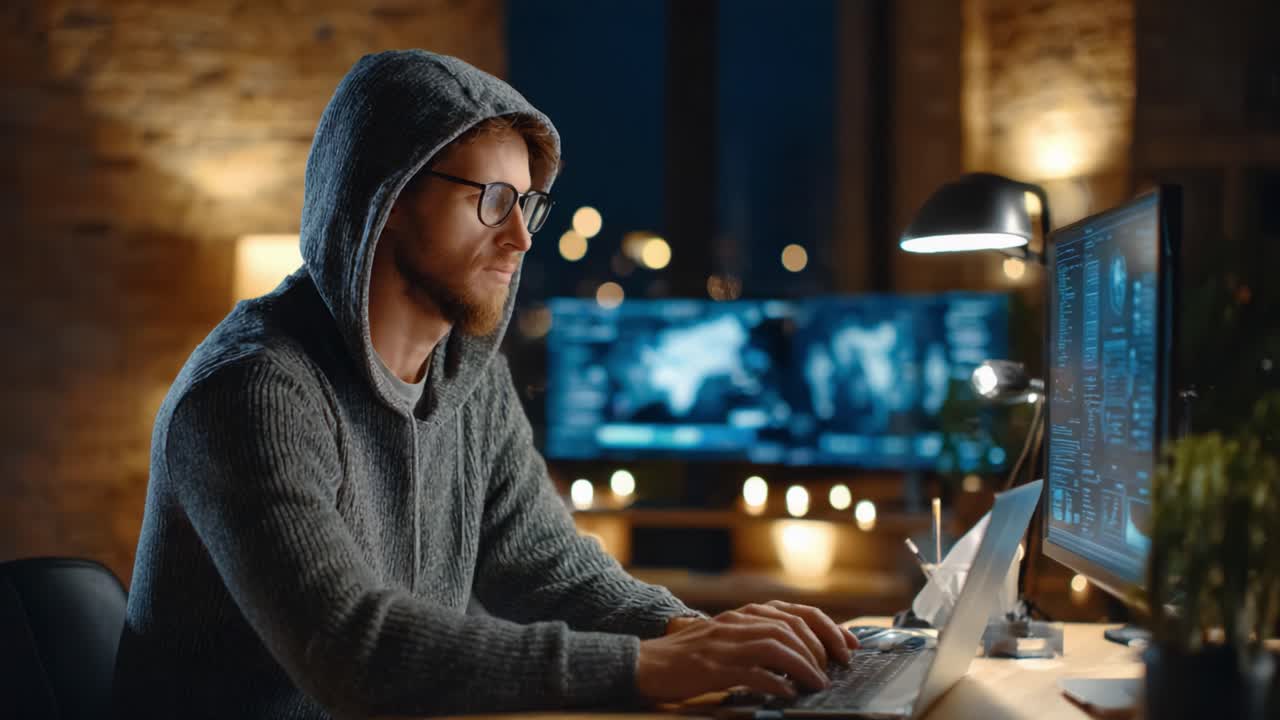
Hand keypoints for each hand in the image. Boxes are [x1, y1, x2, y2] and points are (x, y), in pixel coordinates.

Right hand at [636, 601, 858, 704]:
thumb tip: (804, 654)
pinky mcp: (714, 667)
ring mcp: (726, 644)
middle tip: (835, 669)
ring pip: (778, 646)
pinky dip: (777, 682)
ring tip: (818, 683)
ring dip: (805, 666)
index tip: (849, 646)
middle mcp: (739, 623)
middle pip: (793, 627)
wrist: (648, 662)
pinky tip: (789, 693)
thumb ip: (761, 639)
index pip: (798, 612)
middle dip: (822, 648)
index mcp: (745, 615)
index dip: (829, 627)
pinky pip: (754, 672)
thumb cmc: (692, 655)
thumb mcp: (729, 638)